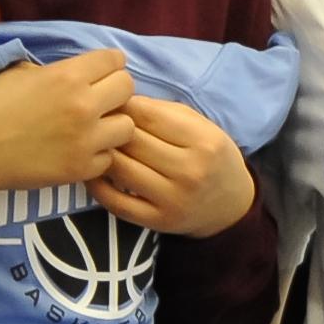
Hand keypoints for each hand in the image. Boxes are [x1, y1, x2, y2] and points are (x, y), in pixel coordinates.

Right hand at [0, 47, 134, 195]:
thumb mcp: (20, 72)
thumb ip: (57, 71)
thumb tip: (78, 73)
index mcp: (68, 76)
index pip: (115, 60)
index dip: (107, 65)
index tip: (98, 73)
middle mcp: (84, 106)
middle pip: (128, 88)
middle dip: (114, 91)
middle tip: (97, 99)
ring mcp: (86, 140)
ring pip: (127, 126)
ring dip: (112, 125)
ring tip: (92, 128)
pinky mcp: (81, 169)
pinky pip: (109, 157)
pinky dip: (97, 154)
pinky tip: (78, 151)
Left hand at [91, 97, 253, 235]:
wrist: (230, 205)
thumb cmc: (210, 156)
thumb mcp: (201, 126)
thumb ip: (162, 111)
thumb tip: (119, 102)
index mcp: (203, 141)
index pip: (148, 115)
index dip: (123, 104)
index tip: (112, 103)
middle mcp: (190, 171)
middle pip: (131, 141)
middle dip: (108, 127)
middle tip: (95, 122)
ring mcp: (172, 199)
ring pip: (120, 168)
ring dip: (101, 153)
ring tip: (93, 144)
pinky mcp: (157, 221)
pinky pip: (115, 202)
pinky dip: (97, 185)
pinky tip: (94, 172)